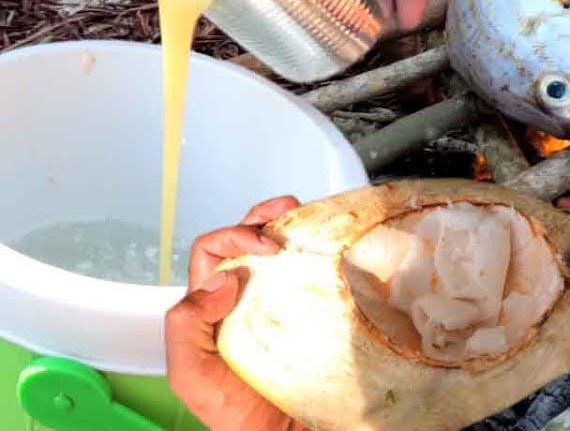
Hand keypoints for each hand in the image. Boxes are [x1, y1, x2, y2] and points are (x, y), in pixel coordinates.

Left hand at [165, 196, 305, 430]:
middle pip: (247, 239)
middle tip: (286, 212)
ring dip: (291, 225)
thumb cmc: (234, 415)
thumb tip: (220, 281)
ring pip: (281, 249)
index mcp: (211, 304)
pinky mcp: (313, 311)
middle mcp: (245, 295)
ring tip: (305, 216)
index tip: (262, 250)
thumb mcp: (190, 375)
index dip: (233, 238)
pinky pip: (315, 274)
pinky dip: (321, 253)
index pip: (213, 252)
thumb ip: (186, 327)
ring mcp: (281, 301)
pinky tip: (329, 247)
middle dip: (263, 216)